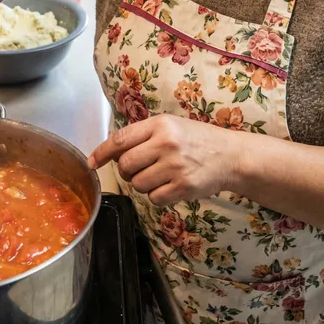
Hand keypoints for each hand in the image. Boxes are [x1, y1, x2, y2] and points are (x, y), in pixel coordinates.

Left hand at [88, 116, 239, 205]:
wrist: (230, 155)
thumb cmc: (197, 139)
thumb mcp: (171, 126)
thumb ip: (143, 135)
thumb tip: (112, 152)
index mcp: (160, 124)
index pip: (121, 139)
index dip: (102, 152)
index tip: (92, 162)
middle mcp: (166, 143)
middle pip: (126, 164)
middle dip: (126, 170)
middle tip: (139, 168)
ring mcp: (175, 166)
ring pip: (138, 184)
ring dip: (142, 184)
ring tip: (159, 176)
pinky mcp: (183, 186)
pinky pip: (154, 198)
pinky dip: (156, 195)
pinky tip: (168, 186)